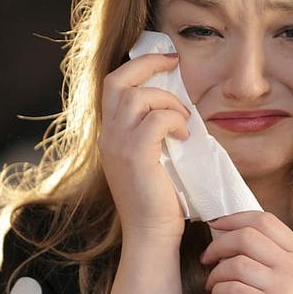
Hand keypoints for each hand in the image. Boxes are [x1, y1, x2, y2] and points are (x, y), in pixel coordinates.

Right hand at [99, 52, 190, 241]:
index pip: (114, 84)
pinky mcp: (135, 155)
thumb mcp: (153, 157)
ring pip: (139, 97)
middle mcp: (108, 135)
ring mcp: (118, 144)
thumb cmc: (160, 199)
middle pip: (118, 80)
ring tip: (184, 120)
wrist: (152, 234)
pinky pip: (156, 119)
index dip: (139, 66)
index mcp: (111, 134)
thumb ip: (155, 131)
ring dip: (168, 101)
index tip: (166, 60)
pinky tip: (184, 137)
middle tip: (174, 62)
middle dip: (148, 64)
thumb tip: (180, 104)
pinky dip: (175, 121)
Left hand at [201, 212, 292, 293]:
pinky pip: (231, 289)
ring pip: (235, 264)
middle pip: (247, 237)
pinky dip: (218, 291)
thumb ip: (277, 256)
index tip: (217, 225)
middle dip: (218, 245)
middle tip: (208, 257)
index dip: (235, 219)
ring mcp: (284, 288)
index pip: (265, 221)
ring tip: (213, 284)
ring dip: (216, 274)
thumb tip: (235, 235)